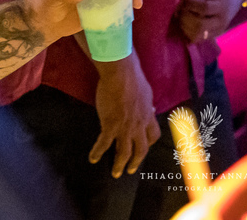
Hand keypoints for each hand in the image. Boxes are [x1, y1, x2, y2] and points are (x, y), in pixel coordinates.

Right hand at [90, 54, 161, 177]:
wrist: (120, 74)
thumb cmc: (133, 78)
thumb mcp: (146, 92)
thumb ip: (147, 104)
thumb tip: (150, 108)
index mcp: (148, 116)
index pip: (153, 135)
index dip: (148, 143)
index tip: (144, 146)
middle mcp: (139, 125)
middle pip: (141, 150)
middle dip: (136, 162)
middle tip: (130, 170)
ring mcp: (125, 127)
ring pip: (124, 152)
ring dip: (119, 165)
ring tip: (116, 173)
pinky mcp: (110, 126)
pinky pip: (104, 144)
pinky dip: (98, 152)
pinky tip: (93, 158)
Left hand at [179, 0, 245, 42]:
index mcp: (222, 6)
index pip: (205, 8)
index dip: (190, 5)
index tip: (183, 0)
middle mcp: (222, 21)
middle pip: (201, 25)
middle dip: (186, 18)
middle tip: (179, 11)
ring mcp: (218, 31)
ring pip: (198, 36)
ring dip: (185, 27)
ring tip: (181, 18)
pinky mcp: (214, 36)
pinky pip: (198, 40)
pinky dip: (188, 33)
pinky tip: (185, 24)